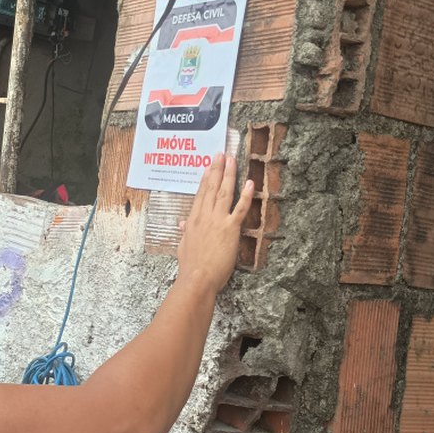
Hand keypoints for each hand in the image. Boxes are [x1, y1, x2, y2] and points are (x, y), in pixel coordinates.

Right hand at [177, 154, 253, 294]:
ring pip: (224, 192)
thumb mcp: (184, 246)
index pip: (200, 194)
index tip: (208, 166)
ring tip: (232, 160)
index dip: (205, 179)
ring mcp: (218, 220)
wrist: (197, 277)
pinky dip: (246, 195)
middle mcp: (205, 216)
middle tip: (221, 154)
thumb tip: (183, 224)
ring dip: (229, 174)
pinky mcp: (230, 228)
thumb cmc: (190, 266)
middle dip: (216, 169)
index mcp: (193, 220)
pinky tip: (250, 183)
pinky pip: (240, 208)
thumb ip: (186, 232)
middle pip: (211, 188)